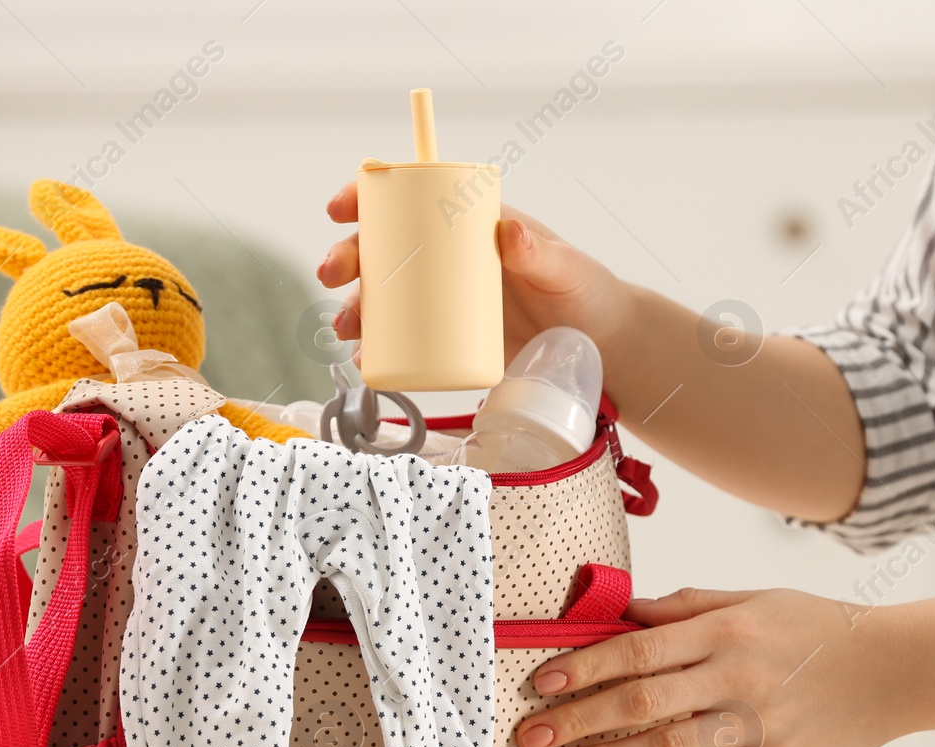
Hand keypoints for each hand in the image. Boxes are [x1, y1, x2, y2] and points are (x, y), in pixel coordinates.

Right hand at [318, 181, 636, 363]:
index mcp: (470, 224)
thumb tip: (510, 232)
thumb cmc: (587, 294)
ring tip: (346, 331)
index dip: (368, 196)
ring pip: (383, 297)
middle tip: (334, 276)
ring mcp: (444, 300)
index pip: (409, 198)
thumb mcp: (566, 270)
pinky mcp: (448, 340)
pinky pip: (401, 341)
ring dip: (354, 308)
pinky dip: (376, 350)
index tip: (342, 208)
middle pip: (383, 249)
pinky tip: (363, 362)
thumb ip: (542, 252)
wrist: (601, 346)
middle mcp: (448, 259)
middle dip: (347, 257)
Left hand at [515, 588, 906, 746]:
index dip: (583, 667)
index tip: (540, 682)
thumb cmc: (819, 628)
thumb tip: (625, 613)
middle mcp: (735, 675)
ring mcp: (755, 724)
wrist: (895, 670)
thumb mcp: (755, 599)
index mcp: (725, 628)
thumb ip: (688, 607)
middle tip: (529, 737)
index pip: (638, 649)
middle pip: (641, 701)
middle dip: (578, 720)